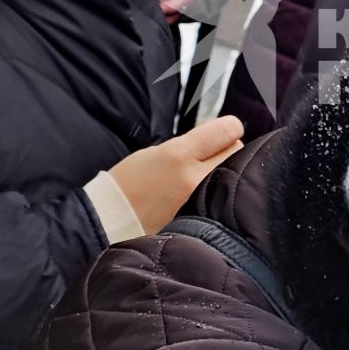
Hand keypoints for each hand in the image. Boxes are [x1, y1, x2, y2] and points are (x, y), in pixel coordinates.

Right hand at [108, 116, 242, 232]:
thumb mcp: (157, 152)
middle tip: (213, 155)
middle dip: (228, 149)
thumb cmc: (129, 183)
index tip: (224, 132)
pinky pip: (223, 198)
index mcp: (179, 154)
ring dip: (226, 171)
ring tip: (207, 175)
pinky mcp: (202, 220)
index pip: (228, 130)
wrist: (110, 221)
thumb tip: (216, 142)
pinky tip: (207, 194)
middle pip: (237, 150)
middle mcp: (194, 177)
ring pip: (235, 174)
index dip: (229, 128)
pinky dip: (220, 193)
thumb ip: (189, 145)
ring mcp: (200, 201)